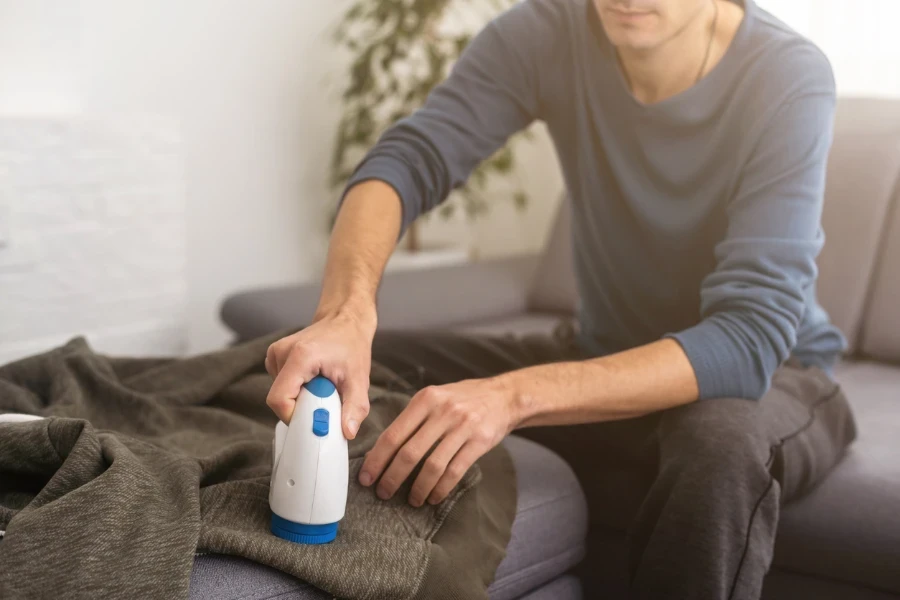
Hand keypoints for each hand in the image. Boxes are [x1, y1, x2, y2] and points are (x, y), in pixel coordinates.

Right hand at [265, 305, 375, 438]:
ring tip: (321, 386)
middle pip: (279, 398)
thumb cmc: (352, 346)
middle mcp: (282, 352)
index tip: (312, 418)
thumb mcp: (358, 380)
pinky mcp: (275, 355)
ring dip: (299, 397)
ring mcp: (276, 352)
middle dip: (300, 408)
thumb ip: (355, 408)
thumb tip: (348, 432)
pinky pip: (280, 384)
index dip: (293, 416)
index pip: (279, 400)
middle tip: (323, 402)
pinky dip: (296, 388)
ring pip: (279, 392)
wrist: (345, 320)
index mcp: (300, 356)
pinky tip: (312, 379)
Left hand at [358, 377, 520, 505]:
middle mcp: (442, 411)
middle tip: (383, 493)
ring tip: (411, 500)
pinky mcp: (479, 441)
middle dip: (392, 477)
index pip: (393, 434)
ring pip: (432, 466)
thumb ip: (411, 420)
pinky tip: (433, 497)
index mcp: (425, 399)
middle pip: (409, 452)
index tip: (366, 477)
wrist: (504, 396)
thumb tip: (380, 451)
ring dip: (418, 488)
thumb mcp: (435, 398)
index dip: (377, 459)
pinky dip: (441, 488)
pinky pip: (455, 471)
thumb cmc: (463, 400)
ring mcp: (463, 426)